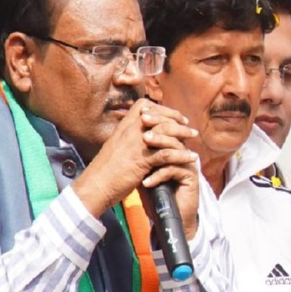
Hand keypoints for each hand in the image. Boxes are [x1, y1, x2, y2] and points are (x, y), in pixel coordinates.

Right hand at [72, 99, 200, 235]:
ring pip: (165, 131)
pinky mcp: (141, 160)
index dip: (164, 110)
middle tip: (190, 128)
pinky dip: (182, 155)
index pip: (147, 106)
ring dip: (184, 134)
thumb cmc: (106, 169)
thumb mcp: (117, 146)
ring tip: (195, 139)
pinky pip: (167, 154)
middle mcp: (129, 130)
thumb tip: (145, 133)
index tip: (176, 117)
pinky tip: (191, 158)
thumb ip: (129, 137)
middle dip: (178, 121)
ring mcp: (135, 144)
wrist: (95, 185)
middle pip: (159, 116)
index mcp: (123, 125)